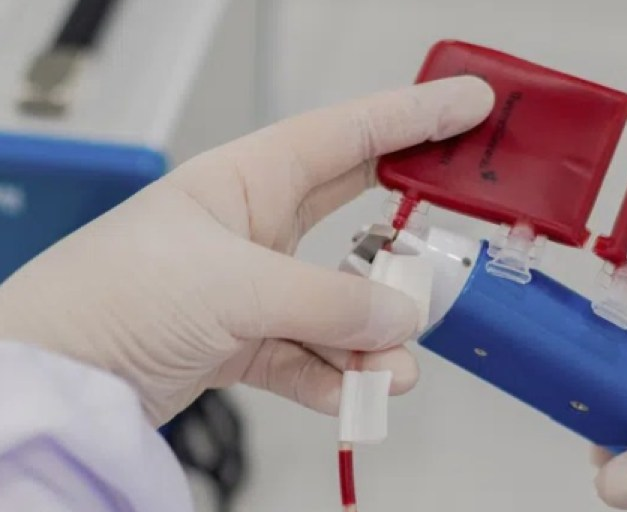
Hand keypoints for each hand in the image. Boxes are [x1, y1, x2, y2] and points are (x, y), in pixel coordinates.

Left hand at [0, 76, 494, 424]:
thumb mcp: (231, 286)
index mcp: (248, 179)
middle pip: (358, 218)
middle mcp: (256, 229)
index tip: (470, 107)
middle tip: (452, 250)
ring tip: (390, 371)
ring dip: (373, 340)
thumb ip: (328, 303)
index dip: (415, 117)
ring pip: (343, 306)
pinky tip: (355, 396)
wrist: (51, 378)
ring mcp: (254, 290)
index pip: (350, 134)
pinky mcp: (246, 344)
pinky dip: (340, 379)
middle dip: (407, 240)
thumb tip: (400, 318)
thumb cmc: (109, 297)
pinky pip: (315, 358)